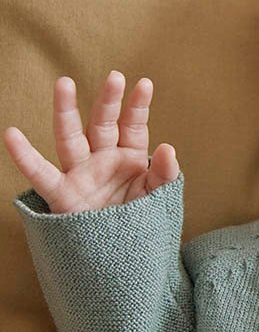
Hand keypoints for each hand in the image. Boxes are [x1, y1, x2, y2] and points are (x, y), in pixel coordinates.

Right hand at [3, 70, 179, 213]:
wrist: (123, 254)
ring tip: (64, 84)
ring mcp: (80, 174)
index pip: (133, 125)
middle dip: (108, 101)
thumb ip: (164, 174)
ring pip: (69, 138)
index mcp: (129, 156)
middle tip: (115, 76)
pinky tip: (12, 135)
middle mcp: (102, 159)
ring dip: (66, 111)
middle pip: (102, 124)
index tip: (145, 83)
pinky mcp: (63, 194)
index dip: (138, 106)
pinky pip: (40, 174)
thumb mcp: (158, 196)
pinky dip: (24, 156)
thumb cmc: (140, 219)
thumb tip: (170, 148)